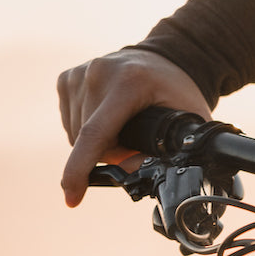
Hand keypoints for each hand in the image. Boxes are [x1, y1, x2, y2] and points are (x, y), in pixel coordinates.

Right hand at [59, 49, 211, 207]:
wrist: (165, 57)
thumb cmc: (177, 90)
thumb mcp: (187, 117)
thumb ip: (172, 148)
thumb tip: (138, 172)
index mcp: (128, 81)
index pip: (95, 133)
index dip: (81, 169)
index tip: (72, 198)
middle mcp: (98, 73)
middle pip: (87, 139)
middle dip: (110, 153)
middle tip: (135, 143)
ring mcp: (79, 74)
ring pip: (74, 133)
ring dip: (96, 143)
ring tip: (124, 126)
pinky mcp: (67, 78)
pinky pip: (69, 121)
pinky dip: (85, 129)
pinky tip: (108, 117)